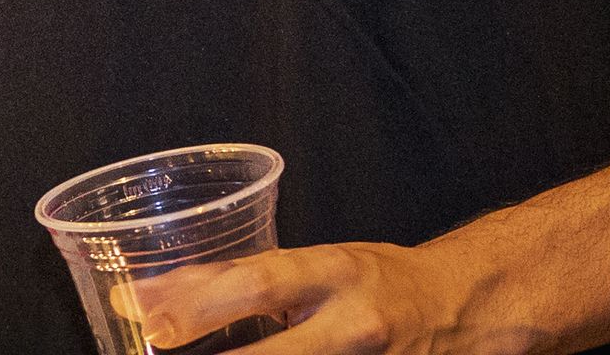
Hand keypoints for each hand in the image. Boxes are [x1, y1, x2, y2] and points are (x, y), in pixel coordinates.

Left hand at [128, 240, 475, 354]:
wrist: (463, 306)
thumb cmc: (378, 280)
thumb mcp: (318, 264)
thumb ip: (242, 278)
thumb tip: (152, 294)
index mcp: (335, 272)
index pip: (259, 281)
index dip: (199, 303)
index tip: (146, 319)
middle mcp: (352, 324)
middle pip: (272, 350)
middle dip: (210, 350)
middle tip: (155, 348)